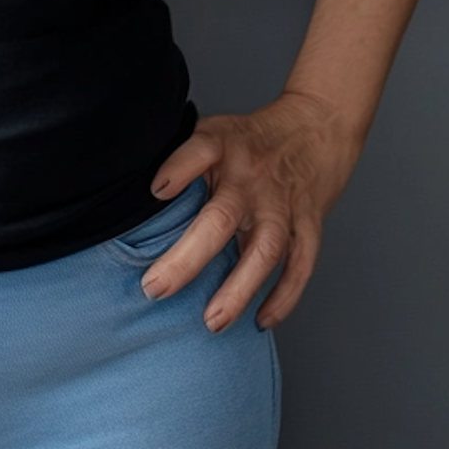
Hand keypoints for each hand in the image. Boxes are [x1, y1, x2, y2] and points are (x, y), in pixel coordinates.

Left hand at [140, 91, 361, 331]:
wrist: (318, 126)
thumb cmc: (250, 138)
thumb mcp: (214, 132)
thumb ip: (182, 159)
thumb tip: (130, 194)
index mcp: (223, 145)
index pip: (199, 151)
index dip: (178, 168)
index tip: (155, 191)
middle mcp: (252, 177)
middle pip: (220, 218)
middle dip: (187, 258)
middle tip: (155, 289)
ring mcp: (282, 204)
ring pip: (265, 250)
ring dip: (238, 288)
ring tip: (212, 321)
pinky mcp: (308, 224)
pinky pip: (300, 265)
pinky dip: (283, 296)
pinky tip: (260, 319)